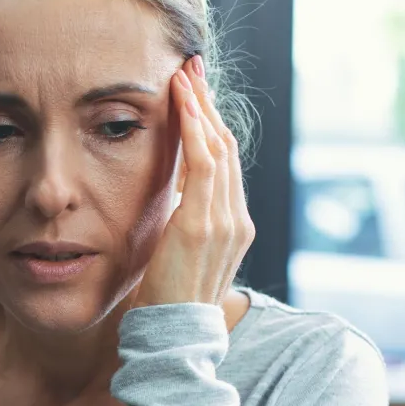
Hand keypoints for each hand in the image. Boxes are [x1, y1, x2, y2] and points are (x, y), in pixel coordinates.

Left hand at [133, 56, 253, 308]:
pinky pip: (205, 164)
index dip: (211, 125)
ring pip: (219, 148)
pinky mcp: (204, 224)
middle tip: (191, 68)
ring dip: (200, 107)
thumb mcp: (177, 253)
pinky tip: (182, 103)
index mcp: (232, 226)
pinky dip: (196, 129)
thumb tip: (169, 198)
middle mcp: (236, 219)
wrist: (174, 337)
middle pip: (227, 146)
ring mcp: (225, 221)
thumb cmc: (168, 302)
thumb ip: (181, 224)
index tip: (195, 94)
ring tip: (183, 75)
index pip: (225, 163)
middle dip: (209, 104)